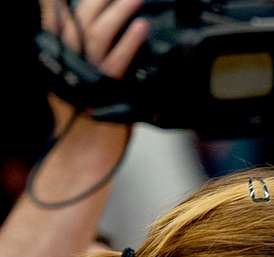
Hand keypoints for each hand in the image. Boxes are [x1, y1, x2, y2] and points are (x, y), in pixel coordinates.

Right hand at [38, 0, 149, 126]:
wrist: (85, 152)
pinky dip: (129, 43)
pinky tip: (142, 28)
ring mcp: (86, 76)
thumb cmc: (86, 118)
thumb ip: (79, 52)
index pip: (62, 17)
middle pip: (81, 20)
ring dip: (118, 12)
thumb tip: (85, 30)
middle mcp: (68, 62)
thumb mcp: (79, 80)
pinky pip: (117, 62)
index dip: (66, 1)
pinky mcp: (105, 91)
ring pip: (97, 34)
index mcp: (59, 55)